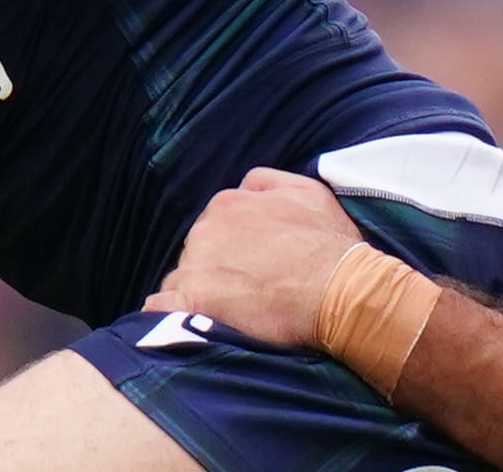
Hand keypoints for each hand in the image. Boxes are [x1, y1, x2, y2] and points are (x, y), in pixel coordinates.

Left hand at [148, 168, 361, 346]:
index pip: (214, 225)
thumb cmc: (329, 244)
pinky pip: (162, 306)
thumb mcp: (307, 191)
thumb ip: (266, 182)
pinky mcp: (196, 300)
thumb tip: (243, 188)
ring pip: (181, 278)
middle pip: (196, 252)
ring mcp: (197, 265)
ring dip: (195, 291)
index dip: (229, 248)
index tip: (248, 266)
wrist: (340, 290)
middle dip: (213, 268)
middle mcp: (205, 230)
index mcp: (228, 203)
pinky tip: (175, 321)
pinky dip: (165, 312)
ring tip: (222, 312)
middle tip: (241, 291)